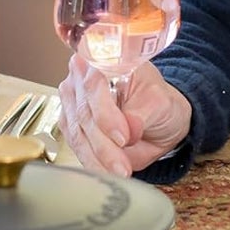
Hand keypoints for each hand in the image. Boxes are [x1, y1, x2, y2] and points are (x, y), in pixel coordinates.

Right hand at [58, 58, 191, 177]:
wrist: (155, 115)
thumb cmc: (156, 100)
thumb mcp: (160, 102)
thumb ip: (143, 114)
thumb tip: (131, 129)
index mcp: (102, 58)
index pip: (95, 85)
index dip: (106, 114)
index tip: (124, 137)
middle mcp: (80, 75)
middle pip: (84, 112)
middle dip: (104, 145)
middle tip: (123, 166)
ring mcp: (71, 99)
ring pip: (77, 132)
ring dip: (97, 157)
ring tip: (118, 171)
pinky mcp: (69, 122)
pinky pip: (75, 144)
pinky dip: (91, 161)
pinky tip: (105, 170)